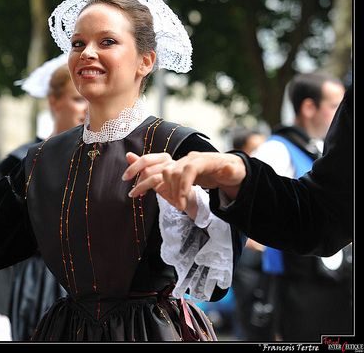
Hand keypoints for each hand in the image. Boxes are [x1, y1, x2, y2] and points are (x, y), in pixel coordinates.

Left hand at [122, 152, 174, 197]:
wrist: (185, 194)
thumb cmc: (167, 182)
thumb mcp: (152, 172)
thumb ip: (141, 164)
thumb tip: (128, 155)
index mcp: (163, 157)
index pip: (145, 159)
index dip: (133, 168)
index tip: (124, 178)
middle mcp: (169, 162)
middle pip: (147, 170)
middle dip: (138, 182)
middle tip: (132, 192)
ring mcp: (174, 173)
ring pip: (152, 179)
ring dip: (141, 188)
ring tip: (136, 195)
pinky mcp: (177, 183)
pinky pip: (161, 187)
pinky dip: (153, 193)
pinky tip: (150, 196)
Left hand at [124, 151, 245, 210]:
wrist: (236, 172)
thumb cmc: (208, 177)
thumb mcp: (182, 184)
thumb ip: (165, 182)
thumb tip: (146, 181)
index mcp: (176, 163)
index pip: (150, 160)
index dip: (137, 168)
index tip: (128, 186)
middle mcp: (183, 158)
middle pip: (160, 168)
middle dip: (149, 183)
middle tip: (141, 197)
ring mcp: (195, 158)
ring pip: (174, 171)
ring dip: (173, 192)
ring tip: (177, 206)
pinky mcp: (208, 161)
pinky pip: (190, 171)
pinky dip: (184, 187)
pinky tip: (184, 201)